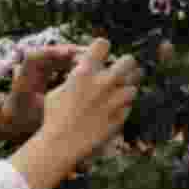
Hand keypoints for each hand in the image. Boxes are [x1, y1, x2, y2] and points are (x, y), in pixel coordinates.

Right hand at [9, 39, 141, 188]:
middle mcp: (103, 82)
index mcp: (85, 72)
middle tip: (120, 71)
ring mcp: (114, 100)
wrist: (61, 144)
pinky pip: (129, 105)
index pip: (103, 44)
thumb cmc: (54, 117)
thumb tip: (81, 70)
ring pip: (134, 85)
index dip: (102, 48)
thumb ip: (74, 78)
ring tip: (118, 92)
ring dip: (127, 87)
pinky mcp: (121, 116)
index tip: (102, 55)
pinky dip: (124, 106)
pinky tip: (113, 110)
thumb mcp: (58, 90)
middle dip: (125, 64)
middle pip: (129, 60)